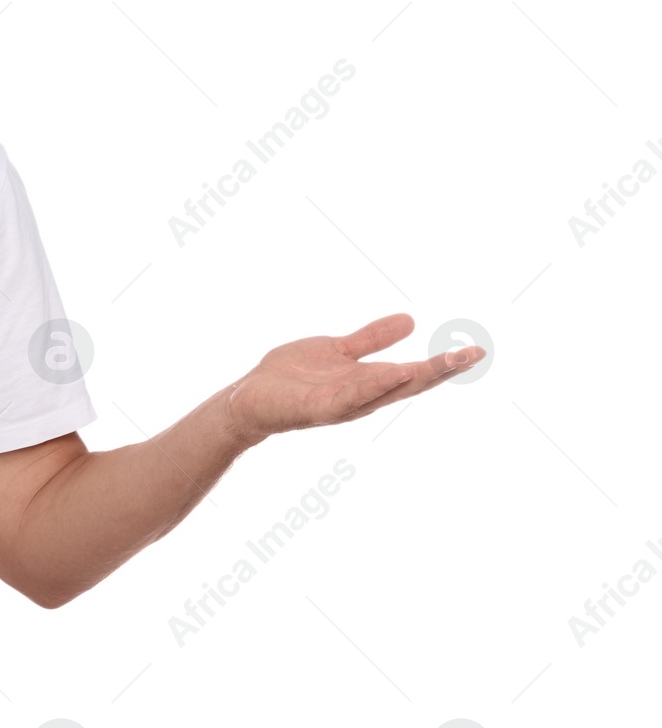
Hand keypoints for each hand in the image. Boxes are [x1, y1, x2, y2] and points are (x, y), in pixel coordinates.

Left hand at [224, 313, 483, 447]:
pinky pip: (352, 396)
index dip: (445, 363)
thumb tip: (410, 320)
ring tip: (448, 361)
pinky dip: (376, 385)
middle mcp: (363, 395)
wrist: (250, 397)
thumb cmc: (293, 377)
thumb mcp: (339, 350)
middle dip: (443, 370)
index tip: (477, 349)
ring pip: (387, 390)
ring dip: (418, 376)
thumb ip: (371, 339)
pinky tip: (397, 371)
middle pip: (410, 383)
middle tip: (475, 354)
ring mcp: (343, 403)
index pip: (414, 372)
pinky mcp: (319, 407)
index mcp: (369, 381)